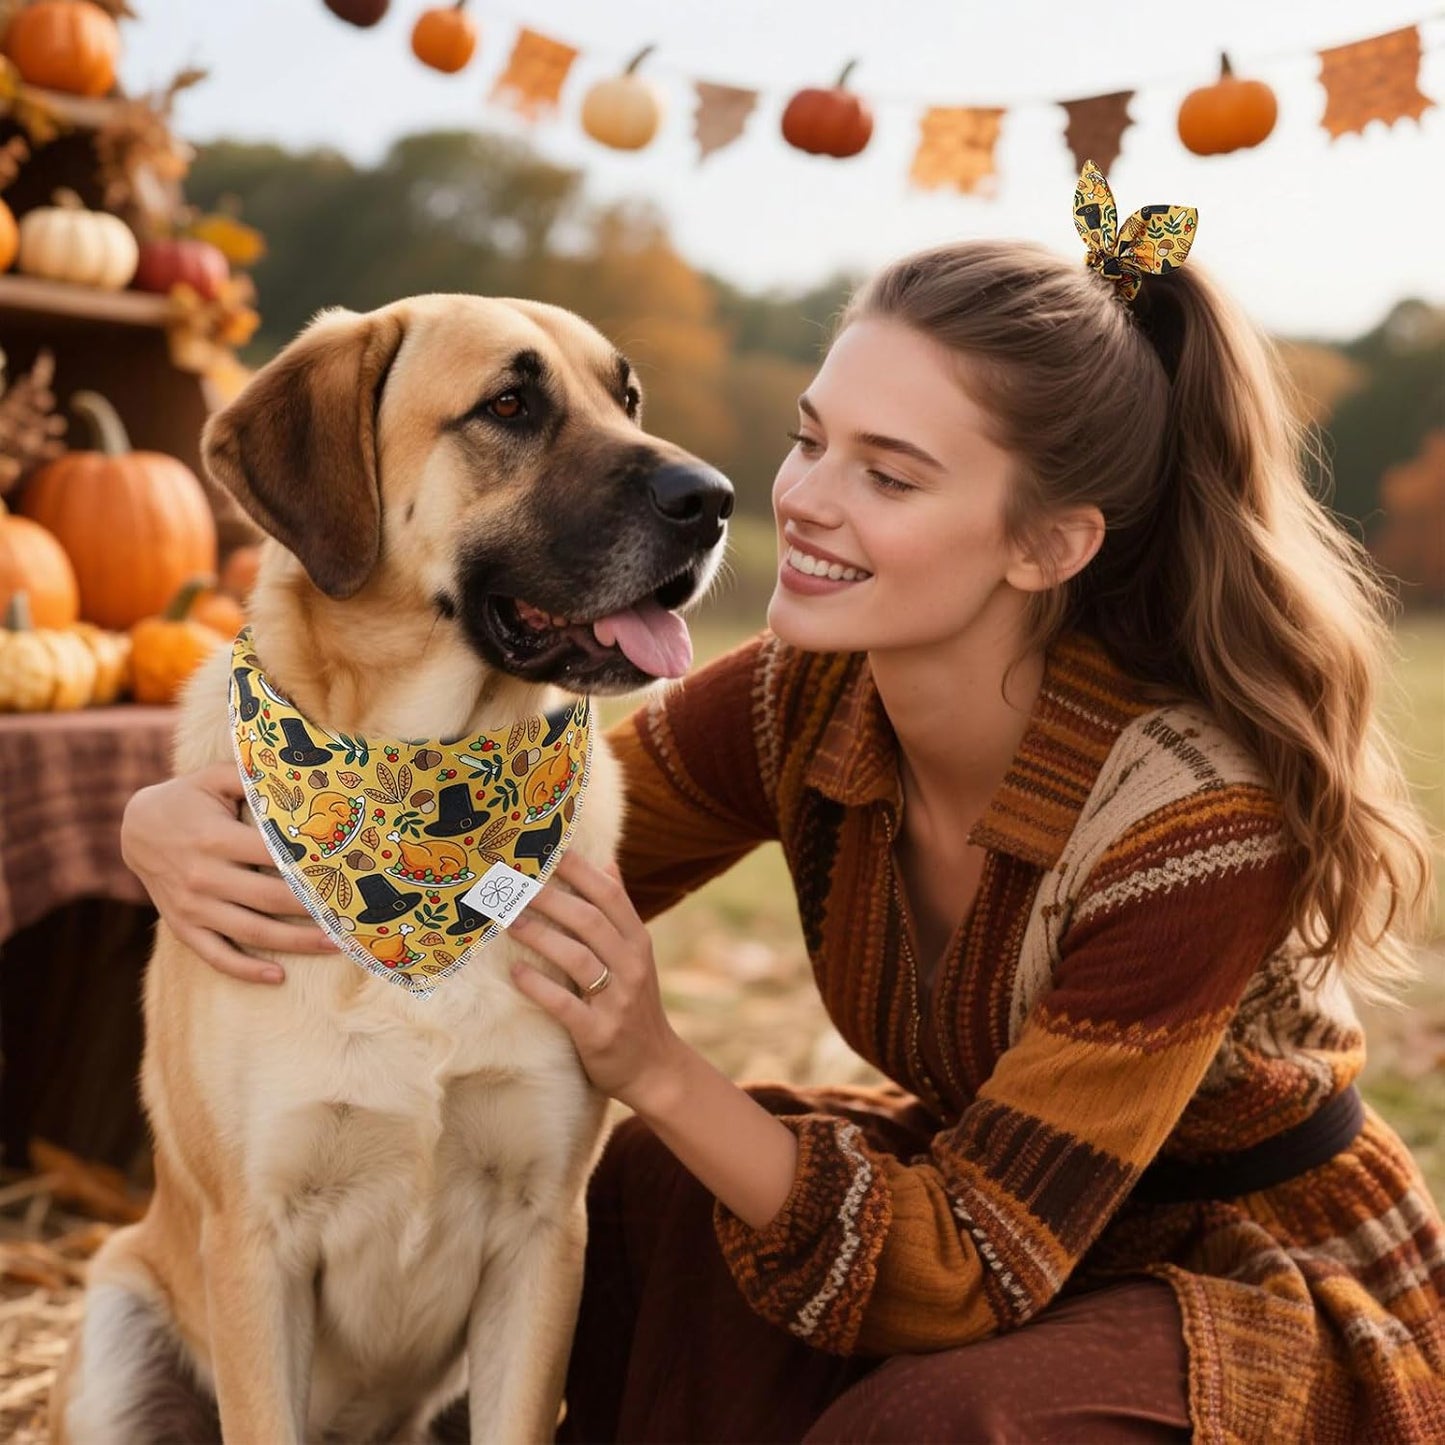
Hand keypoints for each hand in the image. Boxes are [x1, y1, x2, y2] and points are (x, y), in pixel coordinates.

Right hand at [122, 762, 335, 984]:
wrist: (134, 828)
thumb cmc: (189, 798)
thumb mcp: (215, 777)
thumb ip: (253, 774)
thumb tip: (301, 770)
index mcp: (215, 838)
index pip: (275, 856)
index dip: (312, 865)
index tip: (348, 870)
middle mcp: (203, 876)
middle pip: (271, 899)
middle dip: (316, 909)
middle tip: (356, 914)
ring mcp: (192, 907)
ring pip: (252, 931)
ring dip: (296, 942)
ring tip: (336, 944)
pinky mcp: (183, 927)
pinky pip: (216, 955)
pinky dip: (246, 970)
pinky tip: (278, 976)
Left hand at [509, 853, 688, 1108]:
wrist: (654, 1067)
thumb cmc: (633, 1003)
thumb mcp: (636, 954)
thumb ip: (619, 911)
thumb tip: (607, 861)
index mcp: (638, 942)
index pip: (610, 895)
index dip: (579, 869)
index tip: (547, 848)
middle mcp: (631, 966)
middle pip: (590, 921)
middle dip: (550, 898)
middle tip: (512, 882)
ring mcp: (617, 1000)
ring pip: (578, 958)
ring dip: (540, 935)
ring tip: (508, 919)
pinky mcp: (599, 1033)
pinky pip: (565, 1005)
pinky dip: (539, 986)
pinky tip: (515, 972)